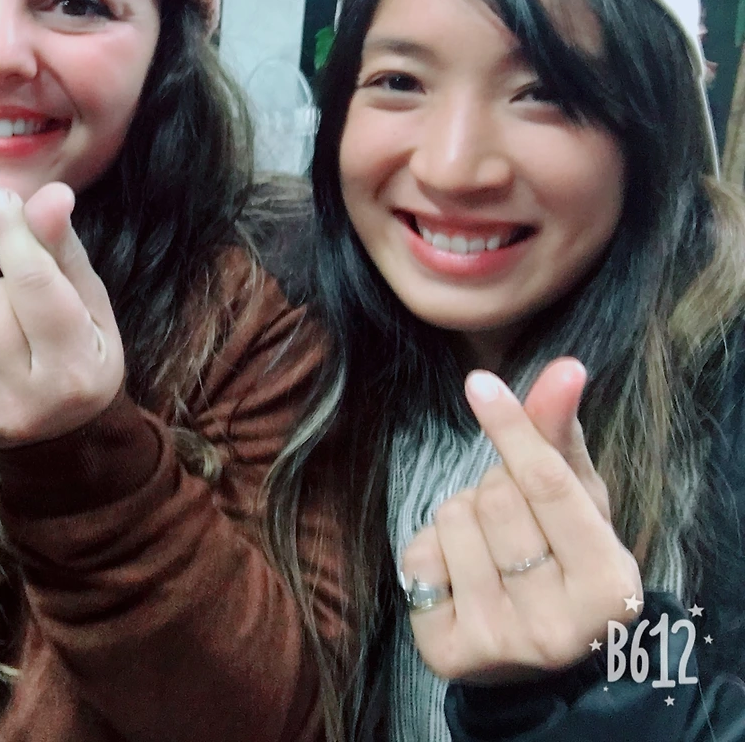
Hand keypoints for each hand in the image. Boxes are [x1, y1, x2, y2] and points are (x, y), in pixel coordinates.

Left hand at [0, 182, 124, 449]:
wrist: (56, 439)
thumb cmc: (77, 354)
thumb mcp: (87, 305)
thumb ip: (63, 250)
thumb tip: (51, 194)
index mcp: (74, 373)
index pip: (34, 287)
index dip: (14, 234)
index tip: (2, 200)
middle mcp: (23, 404)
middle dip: (1, 288)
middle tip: (20, 308)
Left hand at [401, 358, 642, 682]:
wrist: (534, 661)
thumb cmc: (562, 561)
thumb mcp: (579, 504)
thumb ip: (562, 437)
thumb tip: (566, 366)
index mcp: (609, 588)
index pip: (548, 485)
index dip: (512, 427)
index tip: (480, 382)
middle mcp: (558, 626)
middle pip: (495, 497)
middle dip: (495, 487)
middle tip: (515, 517)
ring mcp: (499, 642)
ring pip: (452, 519)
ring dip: (462, 515)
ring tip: (490, 547)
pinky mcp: (446, 650)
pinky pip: (419, 554)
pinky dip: (432, 548)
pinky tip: (459, 574)